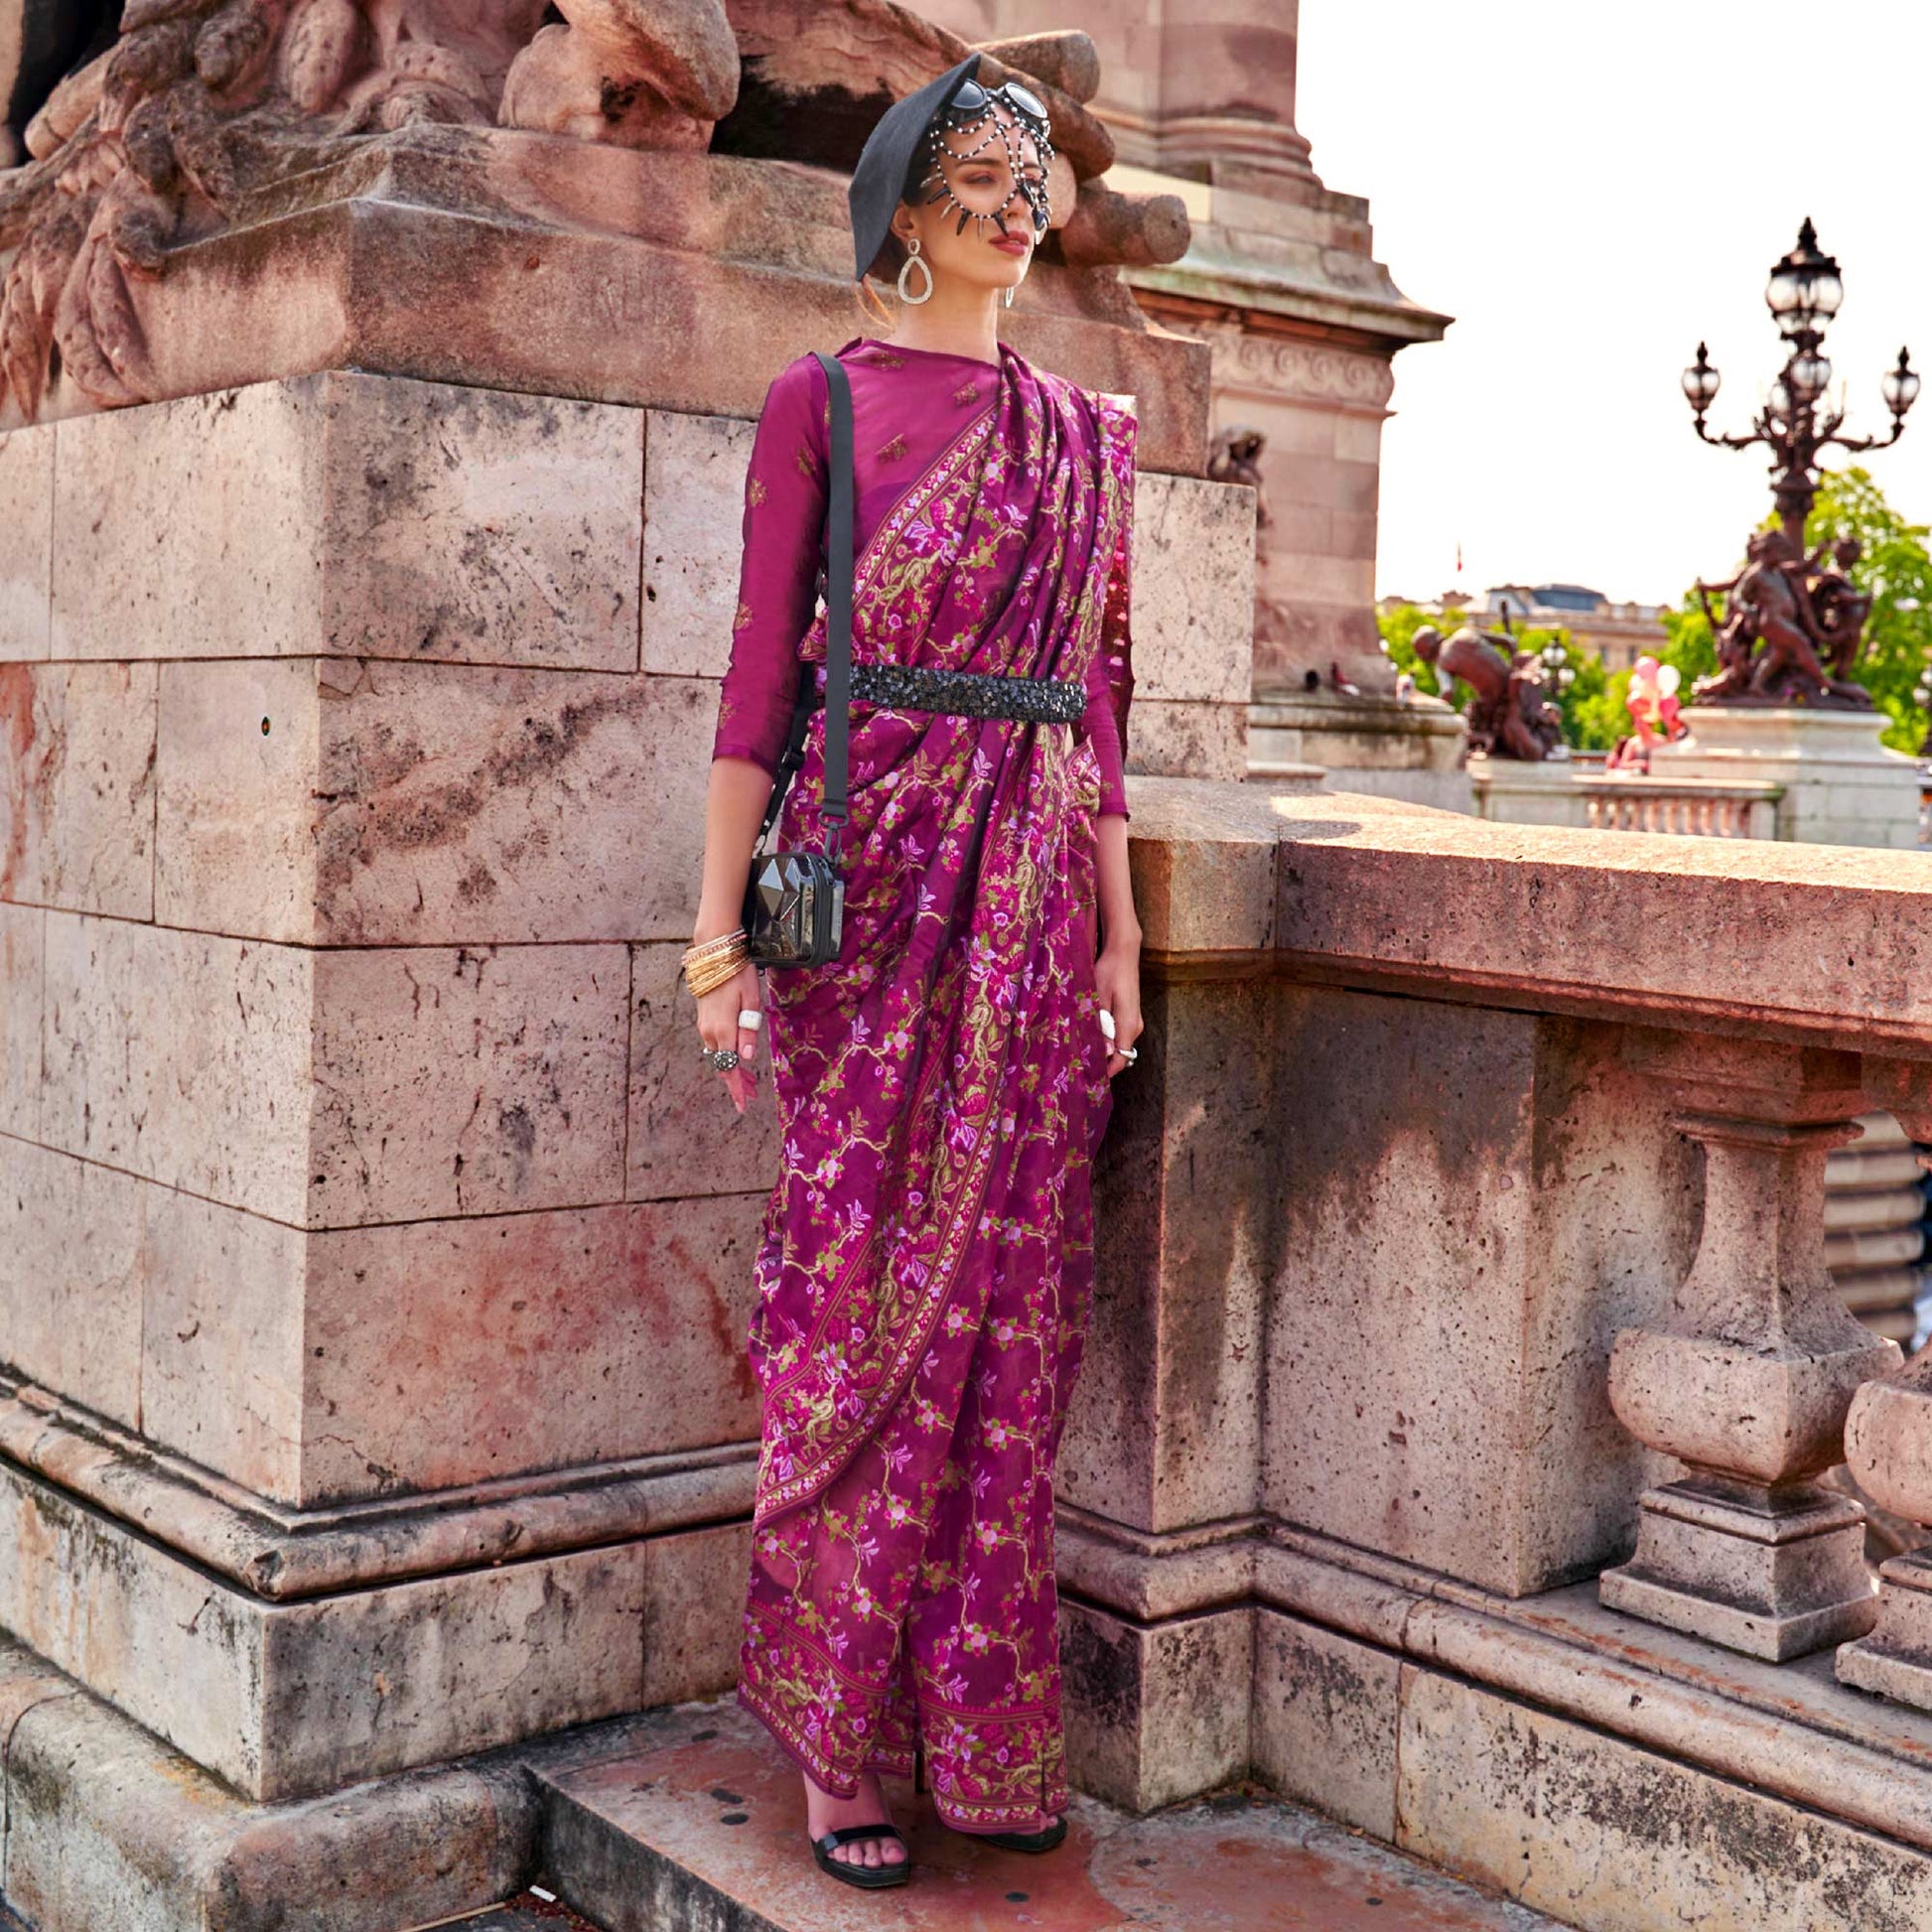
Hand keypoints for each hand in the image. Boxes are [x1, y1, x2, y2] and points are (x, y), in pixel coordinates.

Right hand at [697, 961, 762, 1113]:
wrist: (713, 953)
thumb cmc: (737, 973)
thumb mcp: (750, 1000)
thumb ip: (748, 1031)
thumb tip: (746, 1058)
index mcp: (723, 1030)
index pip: (730, 1068)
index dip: (737, 1087)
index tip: (742, 1104)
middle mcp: (710, 1032)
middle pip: (723, 1066)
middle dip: (736, 1082)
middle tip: (751, 1094)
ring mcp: (704, 1026)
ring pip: (717, 1056)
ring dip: (731, 1069)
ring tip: (748, 1080)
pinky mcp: (703, 1019)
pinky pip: (714, 1045)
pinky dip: (724, 1056)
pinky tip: (735, 1057)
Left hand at [1094, 941, 1141, 1079]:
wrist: (1123, 952)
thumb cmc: (1109, 972)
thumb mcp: (1098, 998)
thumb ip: (1101, 1026)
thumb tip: (1103, 1051)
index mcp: (1129, 1024)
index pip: (1121, 1058)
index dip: (1107, 1071)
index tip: (1090, 1077)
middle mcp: (1135, 1026)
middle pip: (1121, 1053)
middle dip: (1103, 1061)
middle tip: (1080, 1064)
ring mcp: (1135, 1020)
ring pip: (1120, 1044)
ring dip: (1104, 1048)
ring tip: (1083, 1049)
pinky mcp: (1130, 1014)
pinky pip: (1120, 1034)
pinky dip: (1108, 1038)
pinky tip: (1092, 1033)